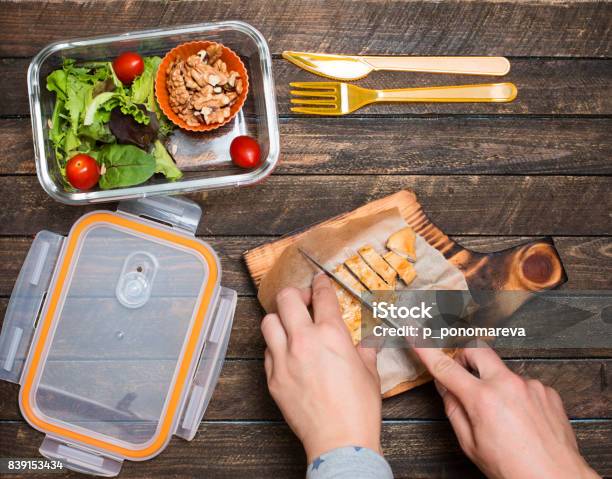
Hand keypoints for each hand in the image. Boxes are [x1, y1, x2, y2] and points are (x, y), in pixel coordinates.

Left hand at [261, 273, 381, 462]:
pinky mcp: (273, 378)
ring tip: (290, 325)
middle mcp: (304, 340)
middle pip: (286, 298)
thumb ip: (364, 348)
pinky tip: (286, 353)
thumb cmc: (358, 408)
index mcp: (331, 333)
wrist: (339, 440)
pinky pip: (267, 351)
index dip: (320, 283)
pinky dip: (275, 346)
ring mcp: (284, 359)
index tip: (319, 281)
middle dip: (295, 293)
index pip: (321, 295)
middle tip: (303, 301)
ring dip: (280, 318)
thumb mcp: (369, 371)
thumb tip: (366, 341)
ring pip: (268, 322)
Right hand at [412, 345, 599, 478]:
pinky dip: (518, 397)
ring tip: (504, 416)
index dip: (427, 350)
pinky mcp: (548, 391)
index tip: (417, 336)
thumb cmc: (513, 468)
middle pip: (477, 350)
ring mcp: (530, 385)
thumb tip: (446, 388)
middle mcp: (507, 385)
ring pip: (503, 372)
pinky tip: (522, 420)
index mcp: (483, 399)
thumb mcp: (471, 444)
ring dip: (496, 385)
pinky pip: (525, 385)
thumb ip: (454, 410)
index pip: (446, 367)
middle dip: (466, 357)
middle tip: (464, 373)